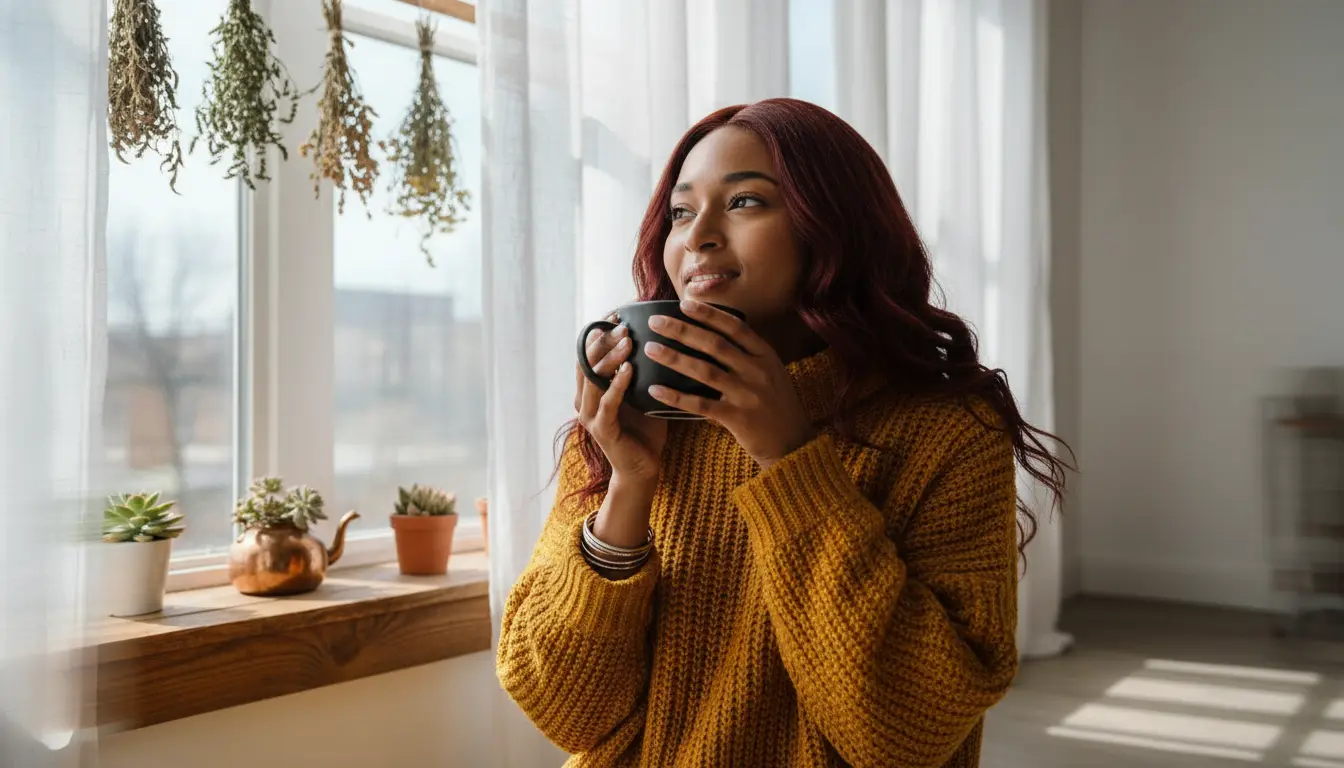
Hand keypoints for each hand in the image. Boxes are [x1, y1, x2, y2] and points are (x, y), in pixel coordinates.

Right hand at [575, 323, 668, 483]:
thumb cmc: (645, 428)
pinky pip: (607, 403)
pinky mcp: (602, 430)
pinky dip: (617, 384)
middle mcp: (584, 399)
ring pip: (594, 379)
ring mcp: (590, 415)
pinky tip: (630, 369)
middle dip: (604, 339)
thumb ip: (642, 369)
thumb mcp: (642, 392)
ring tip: (627, 340)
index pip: (588, 353)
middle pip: (587, 361)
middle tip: (623, 323)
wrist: (643, 468)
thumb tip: (661, 337)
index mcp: (590, 388)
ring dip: (610, 357)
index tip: (616, 312)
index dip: (599, 331)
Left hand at [644, 300, 816, 468]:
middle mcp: (757, 371)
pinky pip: (700, 404)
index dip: (708, 314)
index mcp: (765, 355)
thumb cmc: (778, 405)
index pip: (734, 327)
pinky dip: (676, 396)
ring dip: (674, 358)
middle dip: (682, 330)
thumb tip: (715, 333)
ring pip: (704, 371)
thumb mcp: (772, 372)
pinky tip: (655, 390)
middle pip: (714, 344)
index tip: (684, 304)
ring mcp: (747, 394)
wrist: (794, 443)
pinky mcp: (737, 418)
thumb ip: (749, 354)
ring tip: (650, 349)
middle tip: (655, 321)